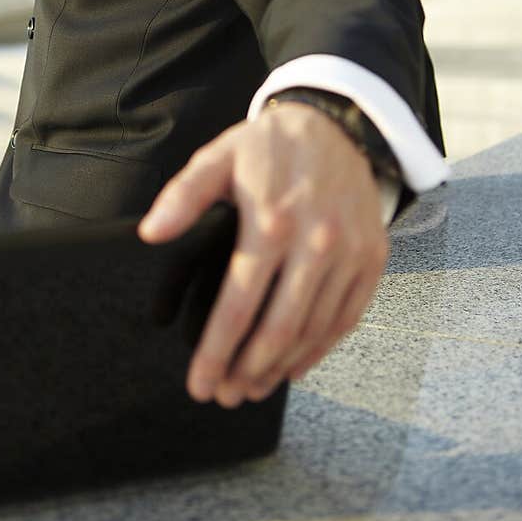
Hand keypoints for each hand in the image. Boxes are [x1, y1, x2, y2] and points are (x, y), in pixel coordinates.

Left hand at [137, 102, 388, 407]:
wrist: (338, 123)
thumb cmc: (269, 145)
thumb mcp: (219, 157)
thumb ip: (183, 195)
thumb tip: (150, 233)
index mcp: (270, 221)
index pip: (237, 304)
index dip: (216, 351)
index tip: (198, 384)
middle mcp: (315, 242)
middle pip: (278, 329)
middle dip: (247, 371)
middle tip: (223, 397)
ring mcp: (349, 253)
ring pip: (313, 330)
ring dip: (280, 368)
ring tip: (252, 389)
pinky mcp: (372, 258)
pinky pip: (346, 318)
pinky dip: (319, 349)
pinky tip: (293, 366)